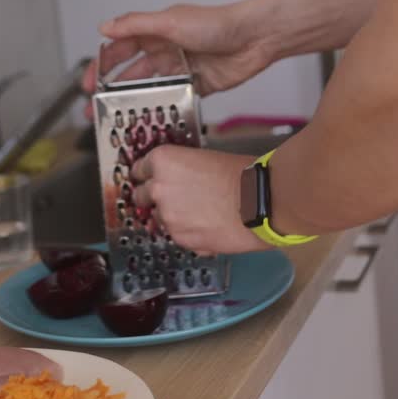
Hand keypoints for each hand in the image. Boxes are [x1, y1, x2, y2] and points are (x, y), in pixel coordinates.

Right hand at [81, 0, 277, 110]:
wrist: (255, 38)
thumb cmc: (218, 23)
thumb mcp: (170, 22)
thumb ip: (136, 26)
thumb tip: (105, 27)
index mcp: (156, 31)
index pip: (121, 47)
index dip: (103, 64)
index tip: (89, 82)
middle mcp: (167, 50)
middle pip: (132, 72)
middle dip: (111, 90)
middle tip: (96, 108)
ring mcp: (181, 68)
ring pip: (150, 88)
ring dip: (133, 102)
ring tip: (118, 119)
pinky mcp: (197, 85)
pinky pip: (174, 99)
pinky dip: (161, 108)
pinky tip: (151, 119)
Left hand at [129, 147, 264, 254]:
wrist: (258, 201)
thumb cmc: (240, 175)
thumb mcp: (204, 159)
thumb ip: (180, 171)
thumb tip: (175, 181)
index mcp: (163, 161)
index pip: (139, 169)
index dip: (145, 175)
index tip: (147, 179)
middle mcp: (158, 189)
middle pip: (139, 196)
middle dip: (150, 198)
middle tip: (170, 198)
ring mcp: (167, 217)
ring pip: (159, 219)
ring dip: (172, 217)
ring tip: (199, 213)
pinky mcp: (181, 239)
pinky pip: (177, 235)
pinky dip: (188, 233)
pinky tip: (208, 225)